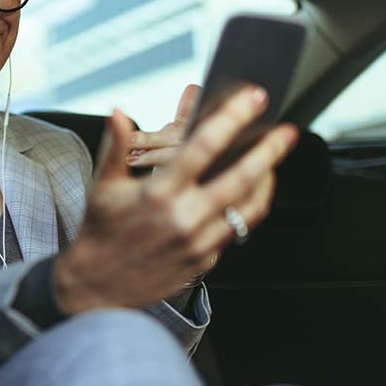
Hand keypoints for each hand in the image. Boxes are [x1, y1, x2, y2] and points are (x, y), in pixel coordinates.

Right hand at [54, 85, 297, 314]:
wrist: (98, 284)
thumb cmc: (100, 232)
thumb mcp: (103, 186)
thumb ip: (117, 147)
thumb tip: (119, 112)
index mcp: (158, 193)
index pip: (202, 147)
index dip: (231, 119)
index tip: (251, 100)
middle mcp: (183, 217)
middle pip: (240, 179)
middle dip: (268, 152)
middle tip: (287, 132)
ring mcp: (198, 241)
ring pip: (247, 209)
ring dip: (266, 182)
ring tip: (273, 164)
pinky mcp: (204, 260)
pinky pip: (235, 231)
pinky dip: (246, 209)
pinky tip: (248, 195)